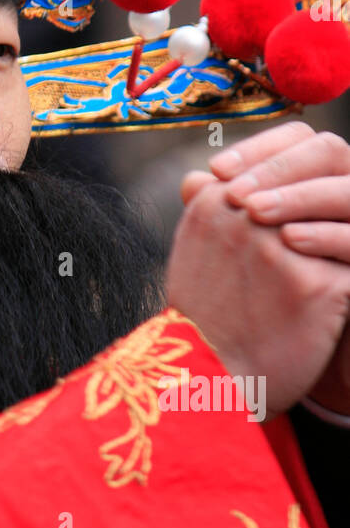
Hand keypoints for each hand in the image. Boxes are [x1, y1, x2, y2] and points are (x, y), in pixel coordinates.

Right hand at [167, 121, 349, 414]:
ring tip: (344, 253)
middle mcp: (246, 216)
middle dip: (340, 191)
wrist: (210, 381)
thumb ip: (208, 206)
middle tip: (345, 216)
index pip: (288, 146)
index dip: (313, 161)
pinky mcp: (317, 284)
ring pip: (346, 214)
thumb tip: (210, 175)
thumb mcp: (193, 251)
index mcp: (216, 201)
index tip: (317, 185)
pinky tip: (345, 296)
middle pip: (326, 171)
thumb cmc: (206, 316)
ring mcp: (282, 247)